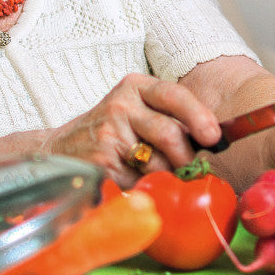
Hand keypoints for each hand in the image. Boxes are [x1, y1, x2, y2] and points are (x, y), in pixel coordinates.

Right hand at [44, 73, 221, 186]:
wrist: (60, 149)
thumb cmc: (112, 130)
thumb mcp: (137, 110)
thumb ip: (170, 118)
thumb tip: (213, 141)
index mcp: (135, 87)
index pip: (174, 95)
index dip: (198, 116)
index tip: (214, 136)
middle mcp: (120, 106)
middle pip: (169, 134)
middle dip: (187, 157)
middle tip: (190, 169)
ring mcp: (108, 135)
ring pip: (157, 163)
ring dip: (165, 176)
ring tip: (153, 173)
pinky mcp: (102, 164)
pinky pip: (140, 183)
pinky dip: (146, 188)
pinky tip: (134, 181)